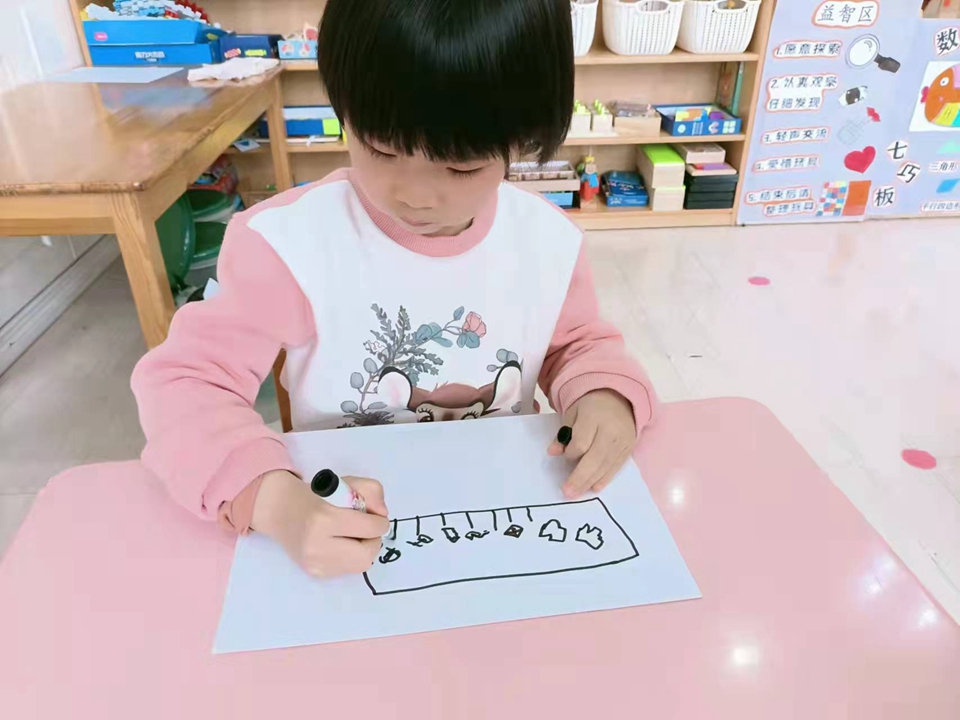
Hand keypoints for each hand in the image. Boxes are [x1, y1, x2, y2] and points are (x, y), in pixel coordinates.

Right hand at [251, 470, 389, 576]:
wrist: (282, 511)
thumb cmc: (317, 495)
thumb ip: (371, 491)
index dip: (379, 522)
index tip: (377, 518)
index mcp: (324, 518)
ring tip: (355, 537)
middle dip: (373, 541)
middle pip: (366, 555)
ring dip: (364, 551)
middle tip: (368, 531)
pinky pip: (347, 570)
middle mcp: (317, 545)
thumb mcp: (347, 482)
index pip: (368, 528)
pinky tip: (343, 544)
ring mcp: (315, 563)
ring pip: (359, 566)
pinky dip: (351, 558)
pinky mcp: (315, 573)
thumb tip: (382, 514)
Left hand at [547, 389, 635, 498]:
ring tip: (576, 493)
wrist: (621, 399)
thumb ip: (562, 433)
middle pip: (594, 459)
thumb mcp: (572, 413)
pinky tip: (594, 488)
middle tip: (567, 492)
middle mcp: (610, 430)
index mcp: (593, 416)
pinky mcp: (628, 449)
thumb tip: (553, 452)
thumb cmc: (591, 406)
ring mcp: (622, 441)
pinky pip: (616, 467)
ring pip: (605, 466)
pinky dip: (604, 478)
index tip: (566, 455)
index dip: (571, 453)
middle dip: (579, 478)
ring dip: (589, 482)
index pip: (581, 443)